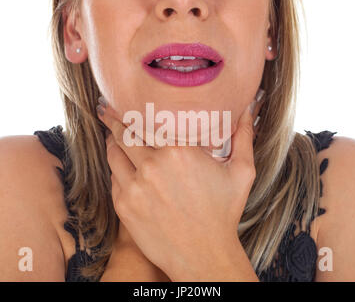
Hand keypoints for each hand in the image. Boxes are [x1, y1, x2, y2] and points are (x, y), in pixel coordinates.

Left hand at [96, 90, 264, 279]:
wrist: (204, 255)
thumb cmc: (223, 213)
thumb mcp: (241, 172)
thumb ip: (243, 136)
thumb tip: (247, 108)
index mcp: (180, 151)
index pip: (146, 117)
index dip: (132, 106)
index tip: (124, 98)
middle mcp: (153, 165)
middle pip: (124, 131)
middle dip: (114, 118)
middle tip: (106, 109)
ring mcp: (135, 186)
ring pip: (113, 152)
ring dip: (112, 141)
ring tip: (112, 134)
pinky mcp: (124, 206)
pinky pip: (113, 177)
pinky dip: (117, 167)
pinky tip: (122, 164)